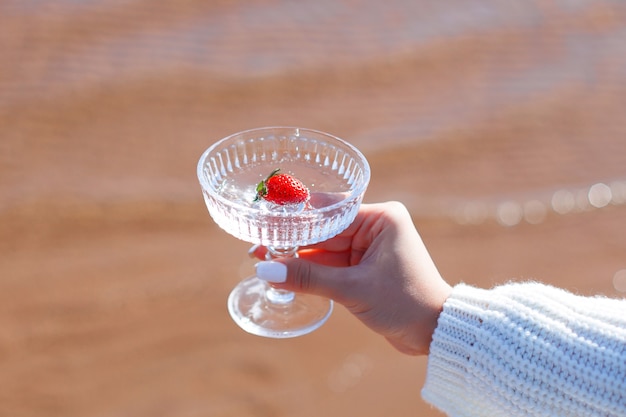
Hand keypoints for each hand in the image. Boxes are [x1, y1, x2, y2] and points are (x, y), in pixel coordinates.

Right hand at [251, 201, 451, 355]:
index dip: (296, 221)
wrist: (435, 332)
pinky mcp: (364, 267)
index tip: (266, 224)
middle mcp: (375, 227)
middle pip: (323, 231)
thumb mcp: (354, 289)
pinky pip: (331, 265)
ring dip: (298, 258)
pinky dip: (311, 271)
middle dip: (292, 242)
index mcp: (381, 218)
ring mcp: (369, 247)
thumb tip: (266, 271)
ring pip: (324, 249)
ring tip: (263, 260)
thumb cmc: (405, 302)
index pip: (329, 213)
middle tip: (258, 247)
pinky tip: (284, 272)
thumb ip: (309, 278)